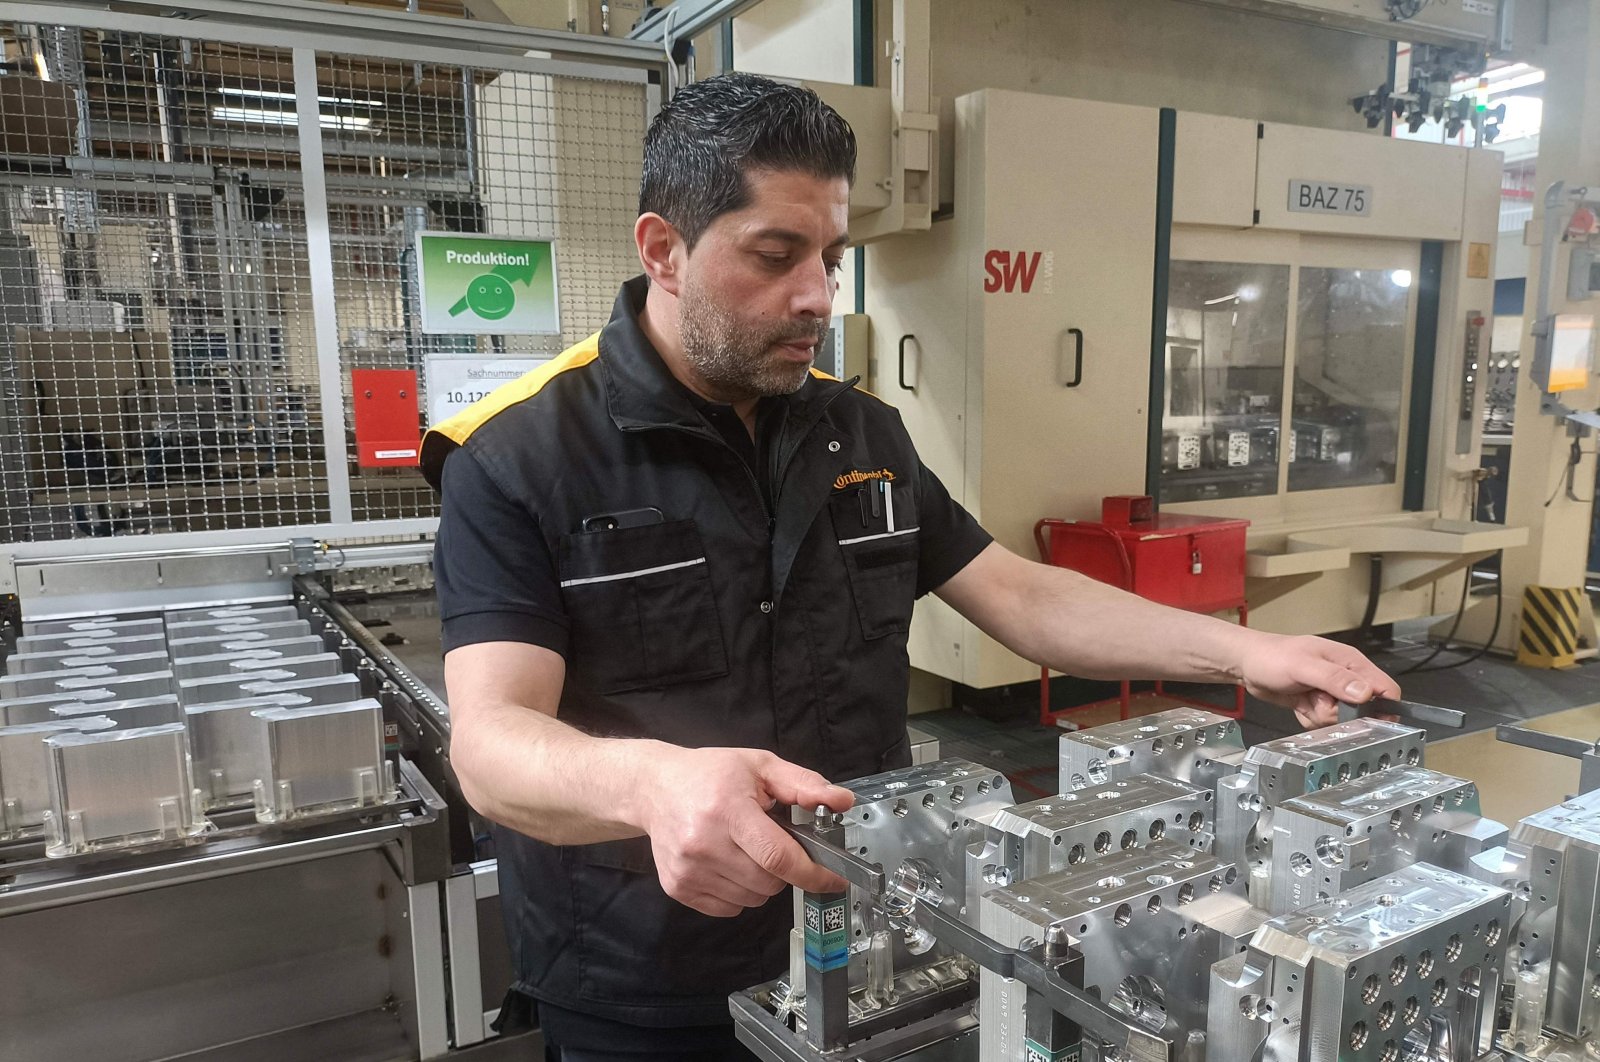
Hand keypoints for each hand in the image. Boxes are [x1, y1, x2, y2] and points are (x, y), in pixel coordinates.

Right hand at [640, 746, 853, 917]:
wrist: (653, 788)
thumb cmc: (710, 774)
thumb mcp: (760, 766)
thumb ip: (803, 784)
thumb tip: (842, 802)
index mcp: (728, 811)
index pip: (777, 856)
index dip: (812, 873)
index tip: (834, 879)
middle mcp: (704, 844)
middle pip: (768, 883)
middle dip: (783, 869)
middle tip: (772, 843)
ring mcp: (688, 870)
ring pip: (751, 899)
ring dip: (761, 882)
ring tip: (745, 850)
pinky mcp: (678, 887)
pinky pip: (728, 908)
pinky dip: (739, 893)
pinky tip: (728, 864)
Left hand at [1235, 632, 1400, 728]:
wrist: (1247, 664)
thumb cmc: (1272, 656)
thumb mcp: (1304, 665)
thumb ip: (1334, 678)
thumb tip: (1365, 693)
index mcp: (1351, 663)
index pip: (1385, 688)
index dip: (1382, 707)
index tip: (1363, 716)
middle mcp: (1345, 679)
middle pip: (1363, 711)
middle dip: (1340, 713)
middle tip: (1318, 699)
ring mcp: (1330, 694)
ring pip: (1341, 720)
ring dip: (1320, 715)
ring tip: (1305, 697)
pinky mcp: (1317, 705)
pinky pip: (1323, 723)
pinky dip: (1309, 718)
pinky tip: (1298, 704)